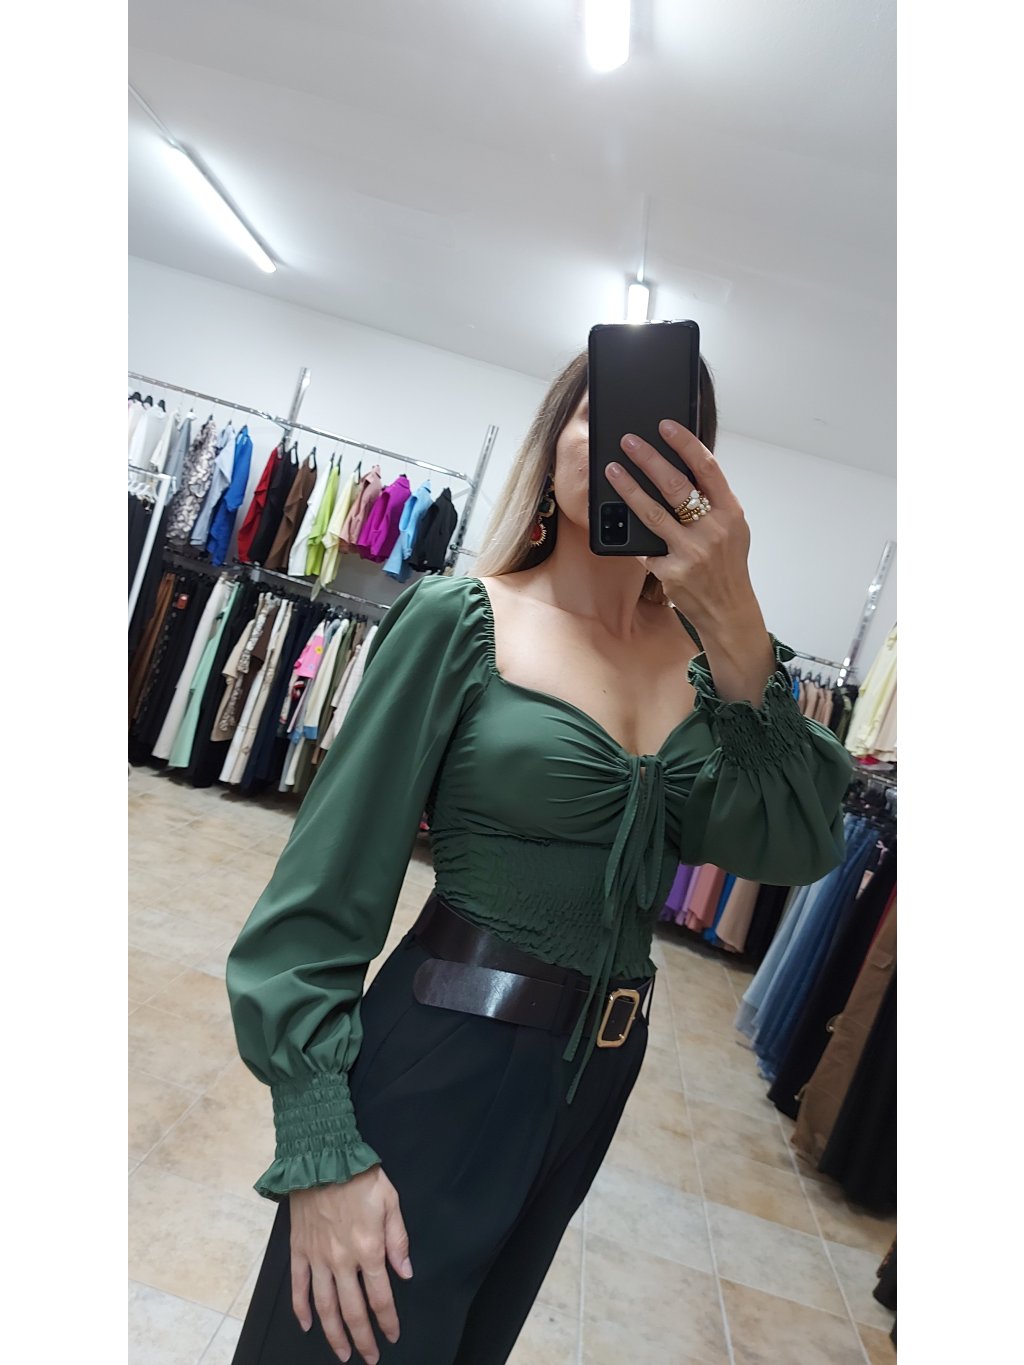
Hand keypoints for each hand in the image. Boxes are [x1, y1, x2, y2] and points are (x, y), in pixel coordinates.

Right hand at [290, 1166, 412, 1363]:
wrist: (322, 1156)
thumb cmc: (360, 1176)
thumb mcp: (390, 1201)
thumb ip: (398, 1240)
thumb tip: (405, 1273)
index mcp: (369, 1249)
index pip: (380, 1297)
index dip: (387, 1321)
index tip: (392, 1336)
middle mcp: (342, 1260)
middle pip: (352, 1310)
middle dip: (362, 1338)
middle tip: (369, 1357)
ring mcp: (317, 1257)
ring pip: (325, 1307)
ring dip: (333, 1334)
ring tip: (341, 1353)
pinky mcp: (299, 1250)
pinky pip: (299, 1286)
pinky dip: (301, 1309)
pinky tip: (307, 1325)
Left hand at [606, 420, 752, 629]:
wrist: (728, 609)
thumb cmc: (727, 565)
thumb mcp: (732, 528)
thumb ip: (712, 501)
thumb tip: (683, 468)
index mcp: (729, 512)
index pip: (707, 468)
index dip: (685, 443)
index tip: (665, 425)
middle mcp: (712, 529)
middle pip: (675, 485)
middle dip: (648, 458)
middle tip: (628, 441)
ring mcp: (691, 551)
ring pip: (652, 513)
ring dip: (628, 488)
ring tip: (612, 470)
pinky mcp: (672, 571)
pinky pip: (646, 546)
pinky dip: (633, 534)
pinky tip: (618, 519)